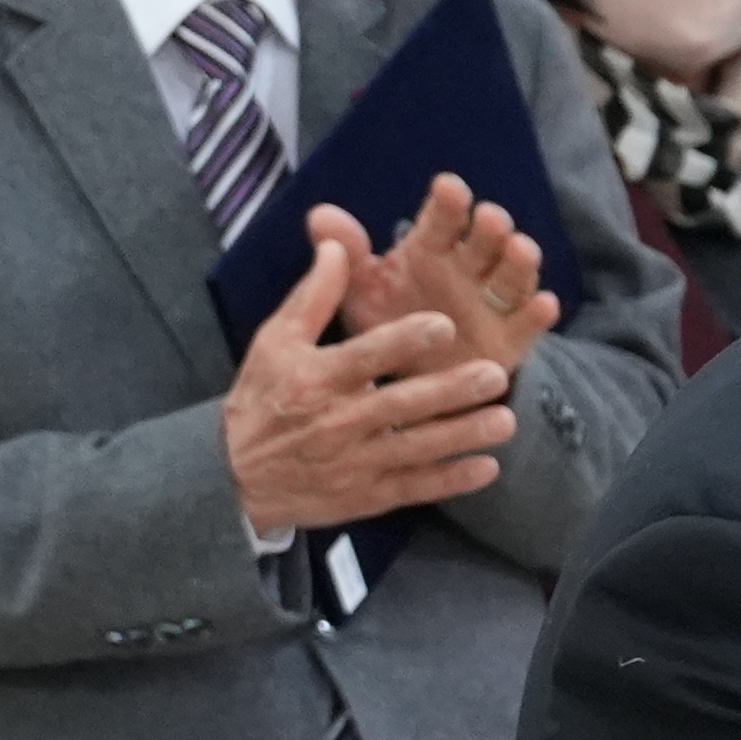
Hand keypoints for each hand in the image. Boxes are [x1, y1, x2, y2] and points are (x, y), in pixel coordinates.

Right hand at [219, 229, 515, 543]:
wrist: (234, 477)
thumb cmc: (261, 399)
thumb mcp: (275, 341)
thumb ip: (313, 296)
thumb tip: (335, 244)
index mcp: (316, 378)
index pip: (365, 357)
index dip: (404, 341)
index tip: (445, 323)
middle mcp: (336, 422)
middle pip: (401, 405)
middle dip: (450, 390)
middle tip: (497, 373)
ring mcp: (354, 462)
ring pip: (415, 449)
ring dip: (462, 436)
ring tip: (506, 420)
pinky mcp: (365, 496)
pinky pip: (413, 488)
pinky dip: (449, 481)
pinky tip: (487, 468)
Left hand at [334, 174, 562, 377]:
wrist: (412, 380)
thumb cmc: (387, 322)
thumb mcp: (362, 290)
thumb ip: (348, 255)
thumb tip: (319, 215)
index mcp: (432, 249)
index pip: (443, 219)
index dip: (448, 202)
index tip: (447, 187)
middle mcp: (469, 268)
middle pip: (486, 240)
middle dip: (491, 228)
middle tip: (489, 218)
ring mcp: (494, 301)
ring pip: (514, 274)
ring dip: (520, 260)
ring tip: (521, 249)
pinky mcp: (513, 336)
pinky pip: (529, 322)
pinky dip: (539, 313)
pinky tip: (545, 305)